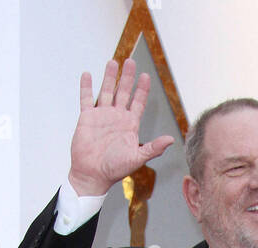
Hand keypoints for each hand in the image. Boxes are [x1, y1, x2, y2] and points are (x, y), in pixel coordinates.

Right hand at [69, 58, 173, 196]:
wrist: (93, 175)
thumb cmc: (115, 170)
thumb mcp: (137, 158)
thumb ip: (153, 148)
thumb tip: (171, 140)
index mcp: (129, 125)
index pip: (138, 102)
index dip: (142, 89)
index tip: (145, 76)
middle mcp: (116, 117)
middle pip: (123, 92)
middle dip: (127, 77)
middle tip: (130, 61)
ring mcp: (102, 116)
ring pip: (106, 91)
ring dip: (109, 77)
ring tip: (113, 62)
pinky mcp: (87, 118)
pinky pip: (86, 99)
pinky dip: (87, 87)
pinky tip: (88, 75)